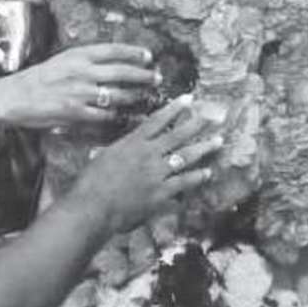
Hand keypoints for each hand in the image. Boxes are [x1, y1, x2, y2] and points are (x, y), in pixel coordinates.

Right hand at [5, 43, 159, 129]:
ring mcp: (81, 93)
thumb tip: (108, 60)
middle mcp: (83, 72)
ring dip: (136, 96)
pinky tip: (129, 117)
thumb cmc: (37, 78)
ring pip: (118, 95)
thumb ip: (85, 60)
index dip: (134, 53)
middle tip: (157, 77)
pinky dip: (119, 116)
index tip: (148, 55)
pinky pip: (104, 115)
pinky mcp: (77, 112)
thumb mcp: (62, 60)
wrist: (15, 96)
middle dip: (143, 75)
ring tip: (147, 97)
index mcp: (79, 55)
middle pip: (122, 72)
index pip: (114, 50)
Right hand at [74, 98, 224, 232]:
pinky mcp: (161, 194)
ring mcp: (157, 174)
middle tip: (213, 117)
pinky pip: (184, 183)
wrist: (92, 207)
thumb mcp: (103, 157)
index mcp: (133, 143)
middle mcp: (148, 154)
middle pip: (178, 136)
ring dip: (203, 149)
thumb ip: (118, 151)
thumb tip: (121, 147)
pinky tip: (206, 173)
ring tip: (217, 142)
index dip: (174, 109)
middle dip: (197, 124)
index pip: (157, 121)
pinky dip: (196, 178)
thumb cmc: (90, 184)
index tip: (188, 99)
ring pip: (186, 157)